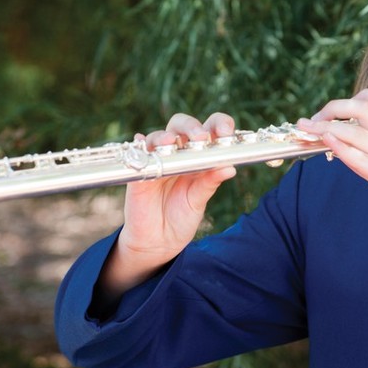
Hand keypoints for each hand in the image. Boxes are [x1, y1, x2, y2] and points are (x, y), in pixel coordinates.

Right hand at [100, 112, 237, 297]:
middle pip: (182, 125)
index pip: (210, 130)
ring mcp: (157, 161)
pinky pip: (136, 155)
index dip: (219, 125)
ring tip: (171, 142)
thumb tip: (230, 168)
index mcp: (198, 156)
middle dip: (192, 126)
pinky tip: (141, 142)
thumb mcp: (198, 201)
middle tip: (201, 138)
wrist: (158, 242)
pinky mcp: (138, 173)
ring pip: (158, 137)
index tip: (227, 133)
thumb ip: (210, 183)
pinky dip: (139, 146)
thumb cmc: (181, 216)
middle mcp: (177, 153)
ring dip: (165, 136)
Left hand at [298, 89, 367, 249]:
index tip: (323, 115)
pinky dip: (346, 151)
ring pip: (362, 133)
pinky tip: (330, 144)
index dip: (347, 102)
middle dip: (334, 108)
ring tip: (309, 128)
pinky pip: (367, 162)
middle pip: (365, 109)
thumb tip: (341, 144)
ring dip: (330, 128)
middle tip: (310, 121)